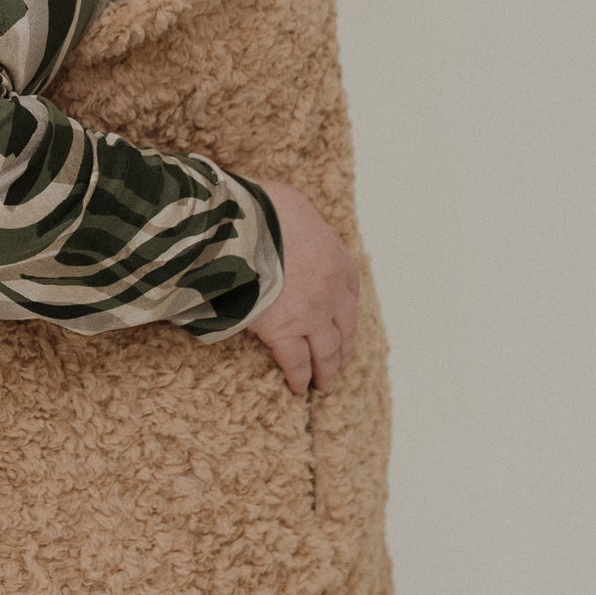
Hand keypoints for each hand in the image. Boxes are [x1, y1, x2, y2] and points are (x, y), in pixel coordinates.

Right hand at [246, 178, 359, 396]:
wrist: (246, 227)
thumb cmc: (264, 209)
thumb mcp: (292, 207)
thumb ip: (296, 226)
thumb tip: (280, 224)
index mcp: (337, 261)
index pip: (349, 295)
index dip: (345, 315)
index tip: (343, 326)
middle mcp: (333, 293)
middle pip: (344, 328)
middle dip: (342, 347)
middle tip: (338, 362)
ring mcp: (312, 316)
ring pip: (326, 351)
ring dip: (327, 369)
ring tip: (323, 384)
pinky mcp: (284, 332)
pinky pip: (295, 361)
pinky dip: (299, 376)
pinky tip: (298, 387)